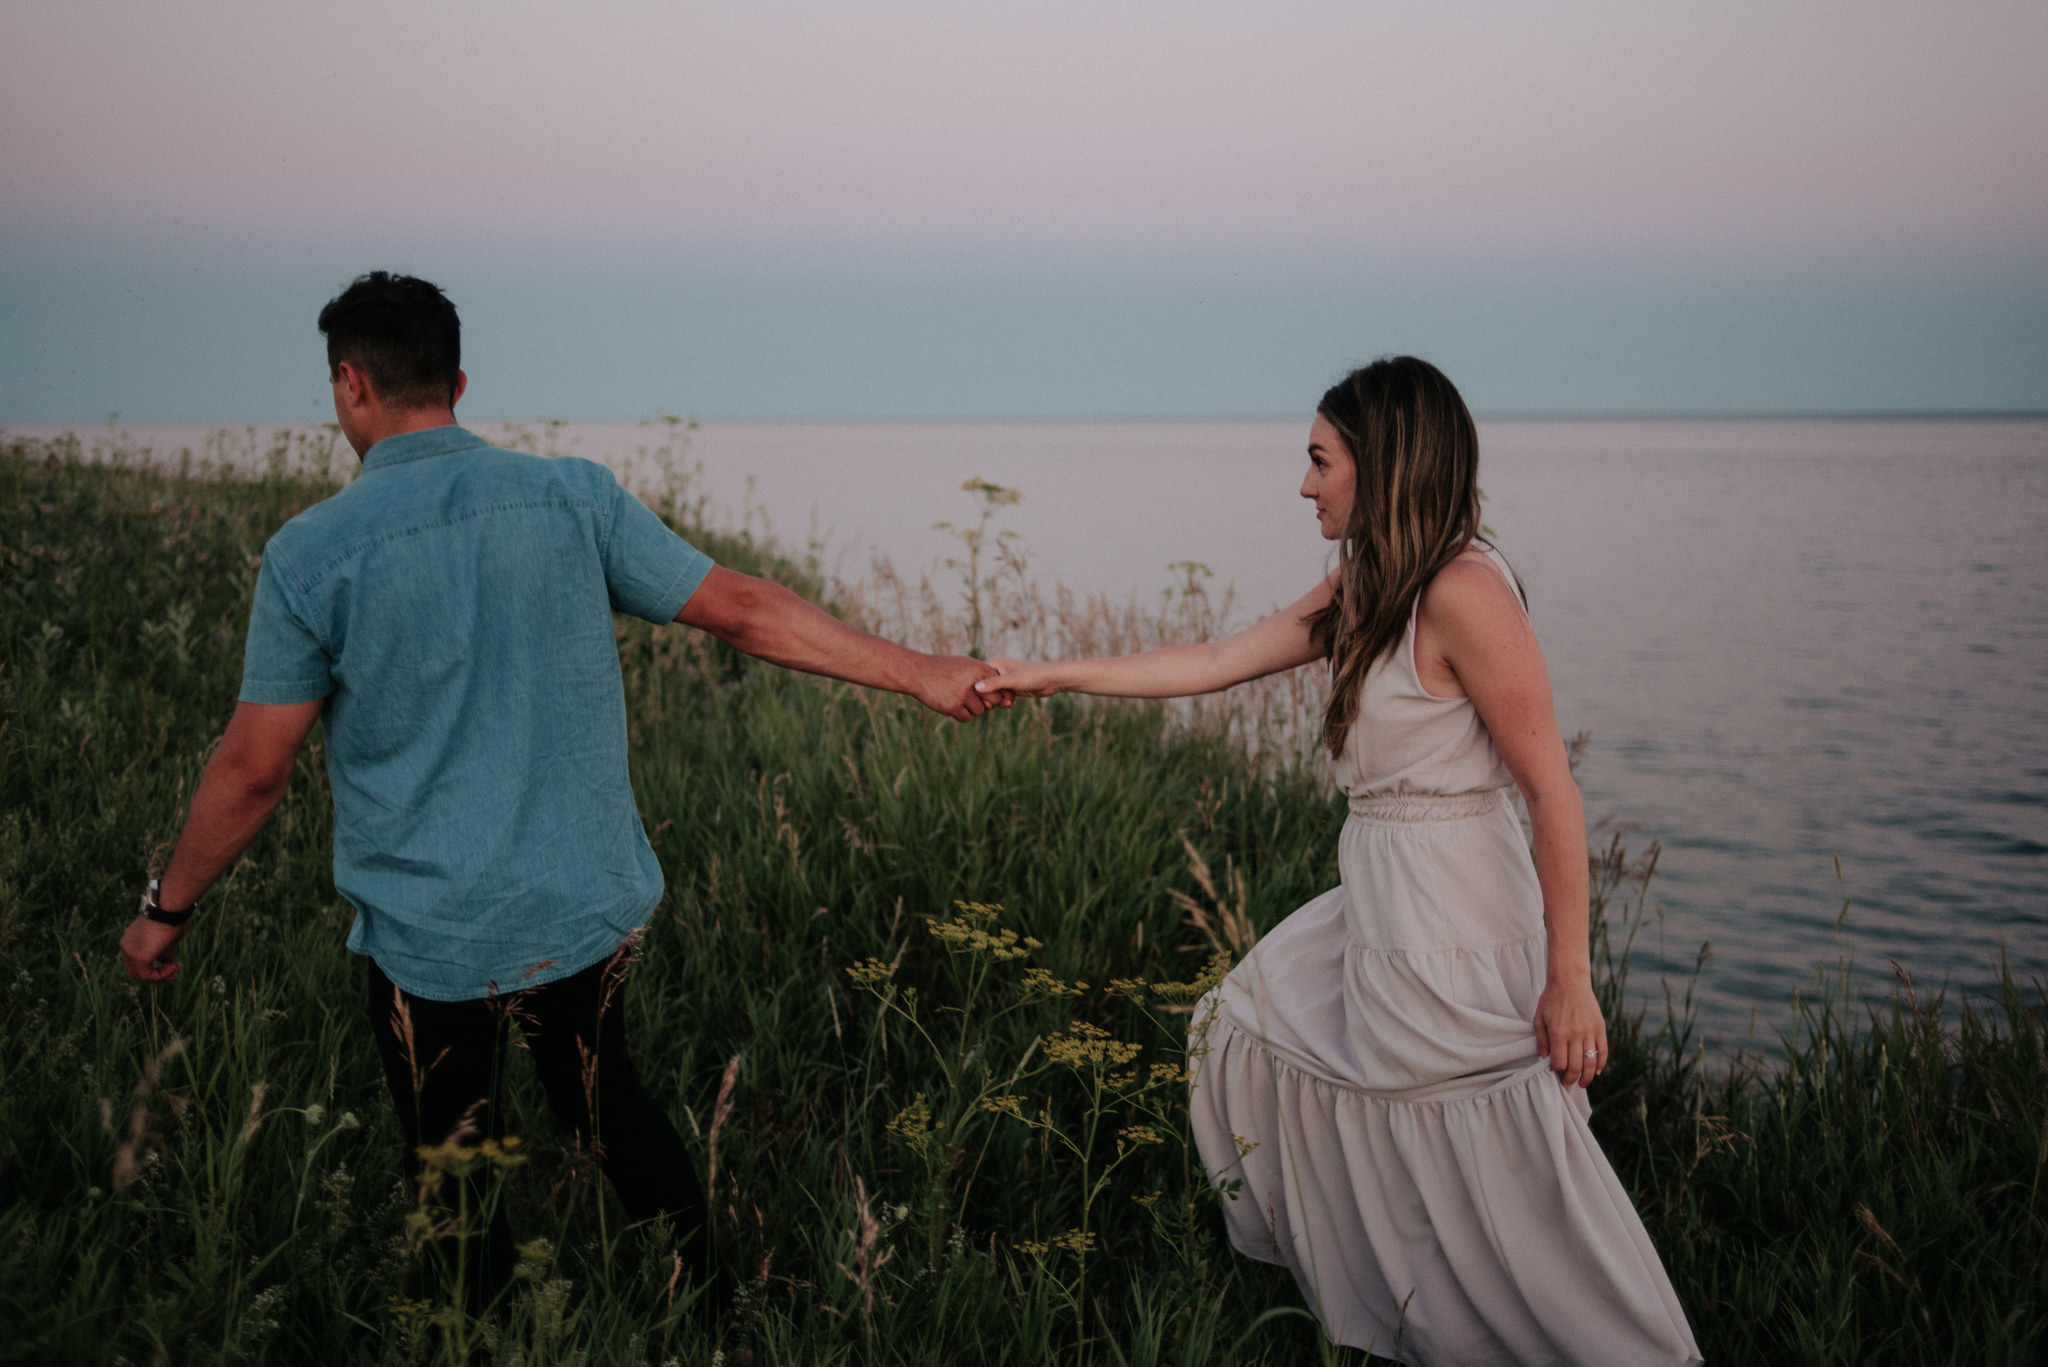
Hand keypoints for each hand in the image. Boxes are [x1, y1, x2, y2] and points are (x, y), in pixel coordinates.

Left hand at [120, 913, 188, 984]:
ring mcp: (129, 952)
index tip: (170, 966)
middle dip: (155, 975)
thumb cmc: (172, 916)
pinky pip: (148, 975)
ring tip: (177, 969)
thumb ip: (163, 950)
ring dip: (161, 976)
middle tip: (174, 974)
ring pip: (142, 975)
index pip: (135, 960)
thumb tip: (164, 961)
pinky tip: (175, 967)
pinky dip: (163, 975)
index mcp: (130, 938)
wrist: (169, 908)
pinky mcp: (138, 958)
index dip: (151, 967)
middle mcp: (125, 945)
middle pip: (136, 970)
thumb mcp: (166, 936)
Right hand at [911, 655, 1000, 719]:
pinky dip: (959, 714)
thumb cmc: (942, 668)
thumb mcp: (963, 664)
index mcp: (977, 668)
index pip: (1000, 683)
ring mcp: (963, 694)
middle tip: (974, 700)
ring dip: (970, 709)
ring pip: (980, 711)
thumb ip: (980, 676)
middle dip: (987, 703)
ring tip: (957, 699)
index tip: (992, 696)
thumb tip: (997, 694)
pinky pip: (966, 717)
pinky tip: (950, 705)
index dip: (998, 692)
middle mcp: (973, 681)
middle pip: (995, 700)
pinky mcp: (953, 706)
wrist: (917, 672)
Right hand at [975, 657, 1060, 700]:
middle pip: (984, 686)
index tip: (982, 697)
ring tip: (1007, 703)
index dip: (976, 687)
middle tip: (994, 704)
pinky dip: (1004, 701)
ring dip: (998, 700)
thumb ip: (993, 684)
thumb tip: (976, 688)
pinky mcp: (1012, 687)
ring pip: (994, 693)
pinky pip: (1002, 696)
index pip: (977, 674)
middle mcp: (999, 670)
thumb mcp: (1011, 680)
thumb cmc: (1032, 676)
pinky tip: (1011, 704)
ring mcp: (1006, 679)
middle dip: (989, 696)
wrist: (1052, 679)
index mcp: (996, 663)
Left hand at [1534, 973, 1606, 1087]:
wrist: (1570, 981)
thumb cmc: (1551, 999)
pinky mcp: (1600, 1027)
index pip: (1559, 1062)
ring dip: (1587, 1077)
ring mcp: (1590, 1031)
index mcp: (1558, 1033)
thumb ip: (1541, 1040)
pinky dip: (1601, 1064)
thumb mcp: (1539, 1019)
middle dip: (1571, 1079)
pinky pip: (1603, 1051)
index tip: (1555, 1073)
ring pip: (1591, 1062)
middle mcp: (1575, 1034)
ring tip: (1583, 1084)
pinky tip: (1596, 1072)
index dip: (1557, 1071)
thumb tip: (1543, 1060)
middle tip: (1567, 1083)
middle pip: (1576, 1066)